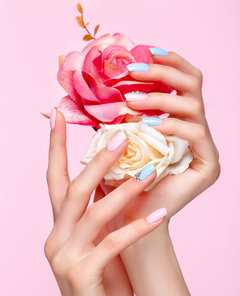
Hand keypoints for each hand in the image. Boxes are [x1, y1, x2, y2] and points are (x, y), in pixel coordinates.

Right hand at [44, 111, 166, 295]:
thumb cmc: (101, 285)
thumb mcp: (98, 244)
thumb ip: (100, 217)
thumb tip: (117, 181)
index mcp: (58, 227)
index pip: (53, 179)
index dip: (55, 147)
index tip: (59, 115)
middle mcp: (55, 238)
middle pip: (73, 189)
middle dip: (96, 161)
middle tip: (121, 135)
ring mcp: (65, 258)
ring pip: (93, 213)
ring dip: (123, 190)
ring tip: (149, 170)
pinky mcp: (83, 276)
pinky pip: (113, 244)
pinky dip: (138, 227)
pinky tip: (160, 213)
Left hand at [102, 50, 219, 226]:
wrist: (127, 216)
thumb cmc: (120, 178)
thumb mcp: (118, 137)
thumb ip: (120, 111)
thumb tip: (106, 78)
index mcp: (179, 120)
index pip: (182, 82)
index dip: (166, 63)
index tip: (140, 52)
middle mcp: (196, 130)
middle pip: (193, 85)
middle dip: (164, 72)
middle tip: (133, 70)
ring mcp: (204, 147)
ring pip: (194, 106)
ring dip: (160, 99)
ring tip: (130, 102)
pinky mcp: (208, 165)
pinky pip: (196, 133)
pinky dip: (172, 125)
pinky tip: (149, 126)